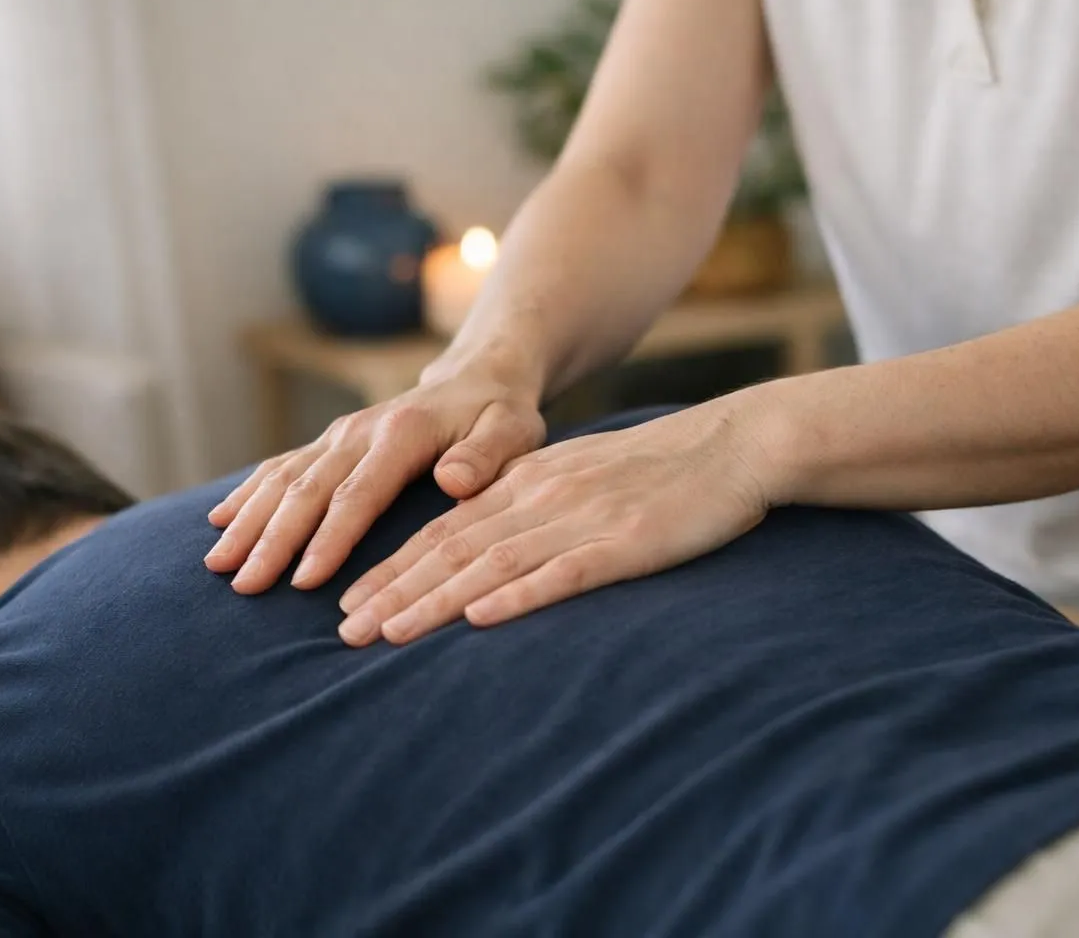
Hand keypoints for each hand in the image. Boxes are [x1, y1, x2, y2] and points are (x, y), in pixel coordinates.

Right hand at [205, 365, 545, 593]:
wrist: (477, 376)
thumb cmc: (500, 415)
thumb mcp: (513, 430)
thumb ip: (486, 455)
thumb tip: (452, 479)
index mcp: (402, 433)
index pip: (358, 493)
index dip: (330, 537)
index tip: (305, 579)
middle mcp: (359, 430)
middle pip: (307, 489)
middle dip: (272, 539)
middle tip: (244, 585)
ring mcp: (338, 435)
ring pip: (283, 478)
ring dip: (248, 521)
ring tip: (217, 564)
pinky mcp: (329, 442)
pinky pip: (280, 467)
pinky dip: (248, 494)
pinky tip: (219, 523)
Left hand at [335, 400, 776, 645]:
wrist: (734, 443)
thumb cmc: (659, 471)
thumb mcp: (579, 479)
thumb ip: (530, 509)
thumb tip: (482, 554)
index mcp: (526, 484)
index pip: (443, 532)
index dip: (393, 570)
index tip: (349, 603)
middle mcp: (540, 498)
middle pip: (451, 550)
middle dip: (393, 593)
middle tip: (345, 632)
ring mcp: (580, 519)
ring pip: (490, 564)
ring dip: (434, 602)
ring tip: (386, 635)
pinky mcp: (624, 542)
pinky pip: (562, 572)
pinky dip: (516, 596)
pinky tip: (480, 619)